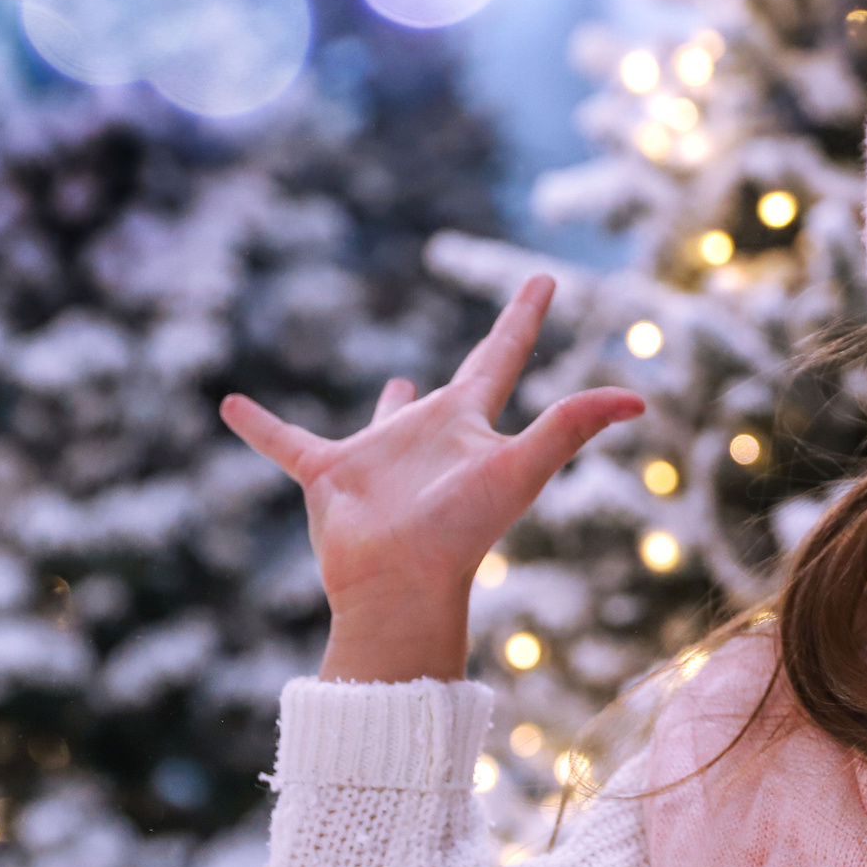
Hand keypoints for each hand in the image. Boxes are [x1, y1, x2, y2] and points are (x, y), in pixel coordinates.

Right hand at [221, 275, 644, 681]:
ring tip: (395, 383)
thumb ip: (571, 426)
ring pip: (383, 419)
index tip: (546, 279)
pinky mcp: (329, 477)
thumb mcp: (520, 468)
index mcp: (470, 426)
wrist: (401, 587)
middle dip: (484, 357)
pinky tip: (228, 404)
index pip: (502, 355)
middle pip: (458, 387)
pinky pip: (286, 443)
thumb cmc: (462, 531)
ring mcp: (380, 459)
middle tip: (503, 330)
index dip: (524, 317)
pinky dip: (259, 426)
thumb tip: (638, 398)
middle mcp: (431, 438)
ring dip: (388, 403)